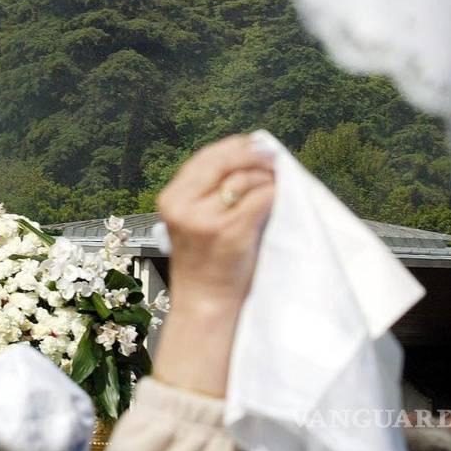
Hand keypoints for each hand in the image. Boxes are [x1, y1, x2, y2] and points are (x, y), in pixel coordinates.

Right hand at [152, 135, 274, 396]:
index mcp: (170, 199)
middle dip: (253, 155)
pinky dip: (275, 195)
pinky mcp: (229, 233)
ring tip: (278, 184)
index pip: (204, 158)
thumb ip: (207, 191)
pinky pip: (261, 198)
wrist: (205, 305)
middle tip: (274, 158)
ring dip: (267, 178)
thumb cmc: (206, 263)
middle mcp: (182, 205)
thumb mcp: (192, 220)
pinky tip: (280, 199)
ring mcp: (204, 220)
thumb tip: (245, 155)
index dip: (233, 147)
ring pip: (244, 178)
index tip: (254, 145)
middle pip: (223, 162)